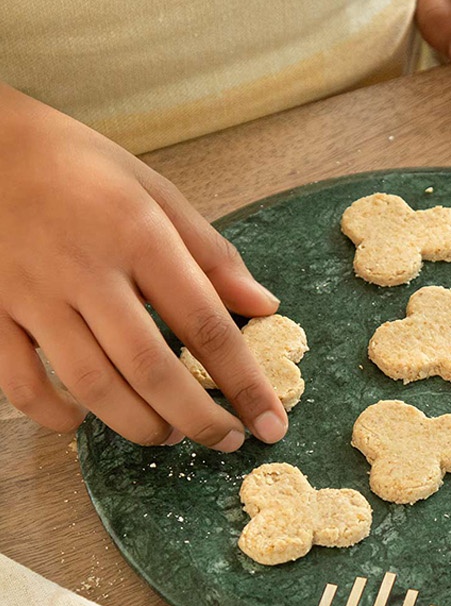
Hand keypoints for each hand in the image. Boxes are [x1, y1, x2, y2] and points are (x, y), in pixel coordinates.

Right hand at [0, 85, 288, 448]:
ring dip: (138, 423)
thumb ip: (210, 253)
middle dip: (198, 417)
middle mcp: (86, 268)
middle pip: (151, 367)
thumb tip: (264, 306)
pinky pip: (21, 382)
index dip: (244, 382)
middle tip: (226, 440)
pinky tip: (81, 420)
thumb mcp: (153, 189)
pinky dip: (54, 414)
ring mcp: (32, 293)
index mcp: (138, 233)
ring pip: (92, 384)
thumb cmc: (76, 166)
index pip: (205, 323)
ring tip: (167, 434)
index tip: (270, 422)